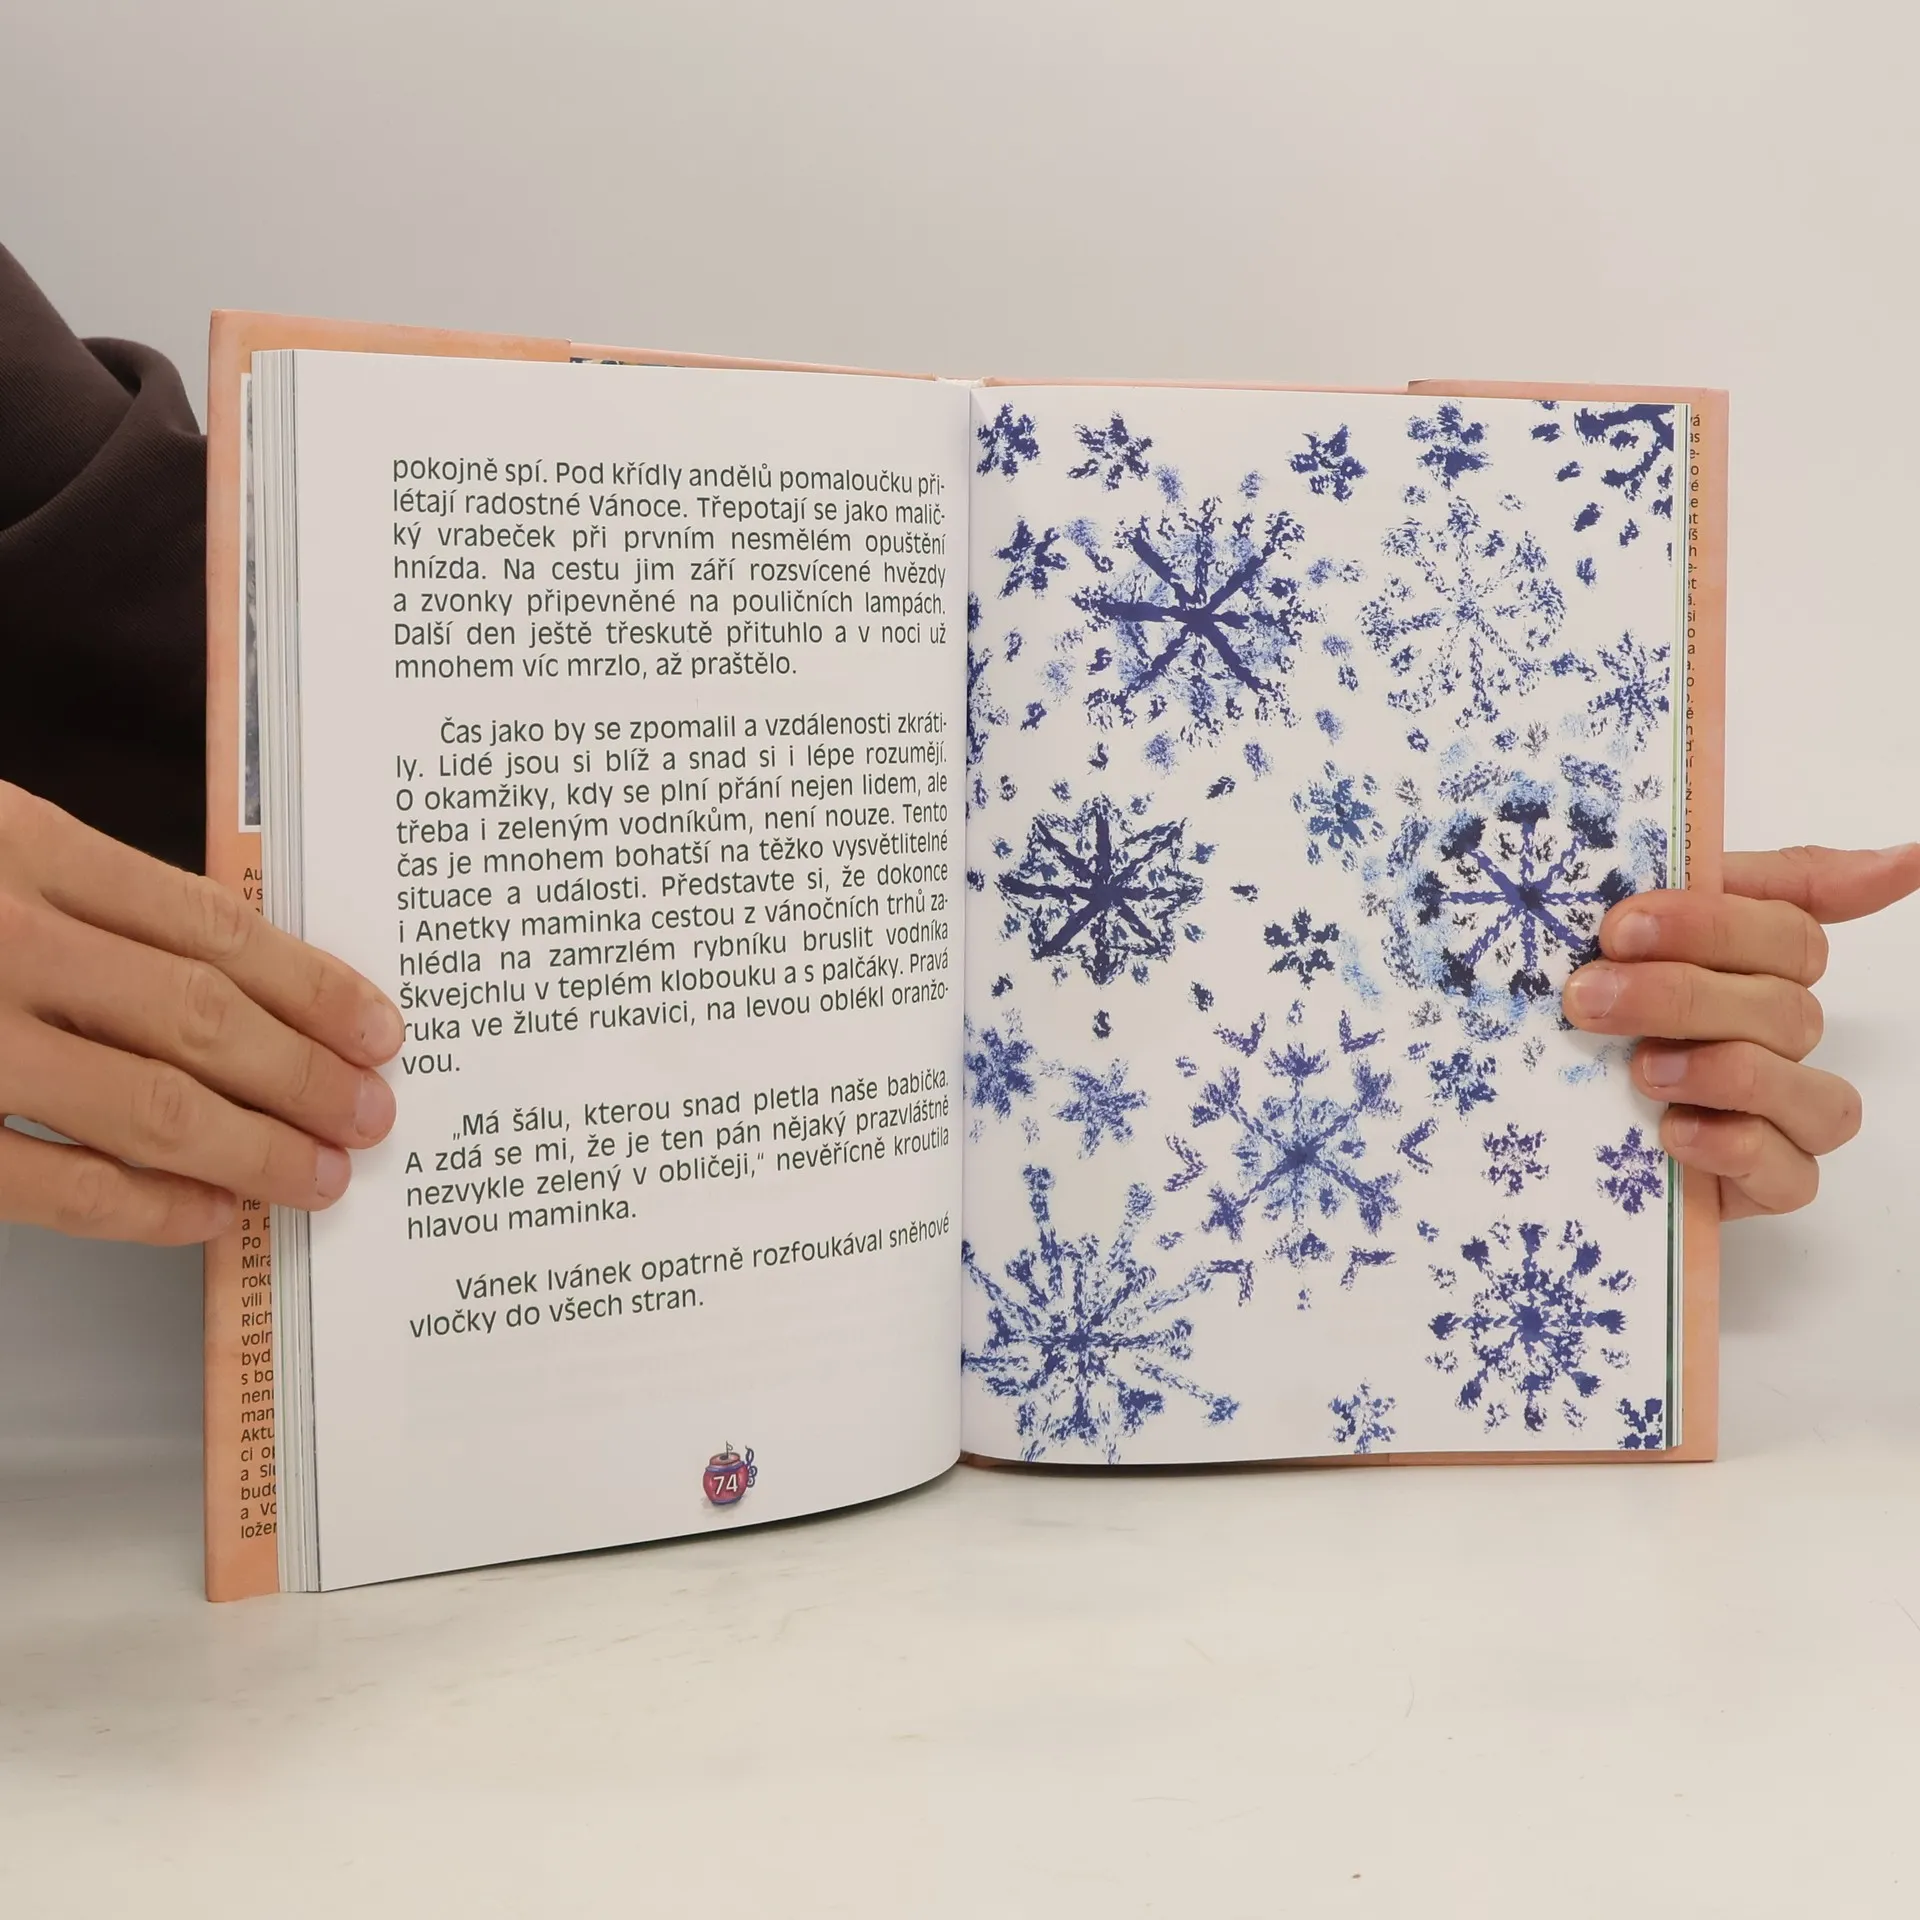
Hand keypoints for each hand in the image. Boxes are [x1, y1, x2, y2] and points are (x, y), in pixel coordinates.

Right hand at [0, 783, 401, 1244]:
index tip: (379, 1028)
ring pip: (147, 1102)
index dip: (313, 986)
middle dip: (305, 1075)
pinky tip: (209, 1215)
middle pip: (202, 1017)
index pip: (214, 926)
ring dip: (254, 1147)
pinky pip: (52, 1179)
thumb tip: (241, 971)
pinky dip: (146, 1206)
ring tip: (318, 1172)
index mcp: (22, 846)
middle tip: (372, 1114)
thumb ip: (94, 895)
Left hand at [1563, 844, 1919, 1219]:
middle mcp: (1782, 1035)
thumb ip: (1737, 879)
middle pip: (1785, 1010)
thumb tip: (1908, 856)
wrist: (1525, 1099)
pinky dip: (1735, 1149)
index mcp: (1762, 965)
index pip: (1789, 934)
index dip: (1709, 926)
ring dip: (1724, 1075)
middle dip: (1680, 997)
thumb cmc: (1592, 994)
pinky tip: (1673, 1131)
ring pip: (1812, 1096)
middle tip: (1590, 997)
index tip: (1619, 927)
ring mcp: (1780, 1113)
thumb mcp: (1638, 922)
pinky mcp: (1762, 1181)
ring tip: (1641, 1069)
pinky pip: (1793, 1175)